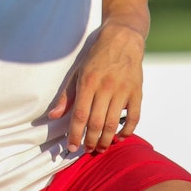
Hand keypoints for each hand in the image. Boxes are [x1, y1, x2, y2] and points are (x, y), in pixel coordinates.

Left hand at [49, 21, 144, 152]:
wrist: (123, 40)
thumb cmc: (97, 57)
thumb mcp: (77, 72)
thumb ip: (66, 95)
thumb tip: (53, 115)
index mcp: (88, 82)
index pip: (80, 115)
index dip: (75, 134)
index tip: (71, 147)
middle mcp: (105, 87)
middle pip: (96, 123)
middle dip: (90, 141)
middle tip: (87, 150)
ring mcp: (123, 90)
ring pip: (114, 123)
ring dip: (107, 140)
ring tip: (101, 148)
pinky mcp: (137, 91)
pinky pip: (134, 117)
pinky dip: (128, 131)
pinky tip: (121, 137)